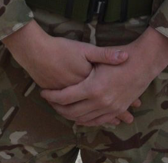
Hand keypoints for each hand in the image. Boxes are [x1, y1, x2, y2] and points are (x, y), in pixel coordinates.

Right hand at [3, 21, 135, 123]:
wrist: (35, 52)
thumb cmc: (61, 49)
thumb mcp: (86, 49)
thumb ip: (105, 55)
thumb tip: (125, 56)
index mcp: (90, 86)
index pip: (109, 100)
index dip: (122, 106)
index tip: (132, 109)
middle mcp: (80, 97)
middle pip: (100, 112)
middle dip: (115, 116)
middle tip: (126, 119)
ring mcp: (68, 100)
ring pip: (86, 117)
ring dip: (101, 119)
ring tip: (112, 120)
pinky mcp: (58, 99)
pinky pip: (72, 114)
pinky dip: (82, 117)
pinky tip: (87, 116)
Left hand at [40, 27, 167, 127]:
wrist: (145, 61)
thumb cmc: (120, 54)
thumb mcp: (98, 56)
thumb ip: (79, 66)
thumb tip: (61, 67)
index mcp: (93, 88)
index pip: (64, 98)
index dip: (51, 96)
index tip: (44, 92)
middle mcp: (101, 102)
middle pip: (71, 112)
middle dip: (57, 108)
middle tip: (50, 102)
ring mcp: (110, 108)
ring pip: (84, 119)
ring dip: (70, 116)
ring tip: (62, 108)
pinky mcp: (118, 110)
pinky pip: (98, 121)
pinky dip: (86, 120)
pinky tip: (80, 116)